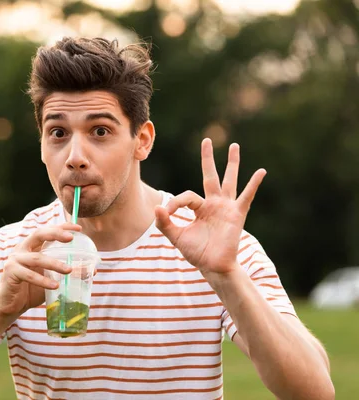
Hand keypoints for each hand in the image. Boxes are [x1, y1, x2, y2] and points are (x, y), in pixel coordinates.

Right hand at [0, 223, 80, 318]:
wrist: (11, 307)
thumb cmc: (32, 291)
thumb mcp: (51, 279)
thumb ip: (66, 272)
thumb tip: (91, 271)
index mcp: (31, 247)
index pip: (47, 231)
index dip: (62, 227)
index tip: (78, 228)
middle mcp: (22, 249)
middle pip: (38, 234)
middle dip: (55, 234)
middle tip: (71, 238)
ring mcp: (14, 260)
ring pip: (37, 258)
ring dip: (54, 263)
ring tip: (69, 270)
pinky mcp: (10, 273)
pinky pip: (29, 275)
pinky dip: (43, 280)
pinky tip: (55, 286)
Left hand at [154, 138, 265, 276]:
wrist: (213, 266)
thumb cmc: (197, 252)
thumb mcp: (176, 237)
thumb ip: (164, 223)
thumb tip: (156, 207)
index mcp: (199, 208)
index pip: (185, 196)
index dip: (173, 204)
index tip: (164, 214)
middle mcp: (213, 204)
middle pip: (210, 176)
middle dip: (207, 159)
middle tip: (206, 140)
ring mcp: (226, 207)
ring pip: (229, 180)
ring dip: (232, 163)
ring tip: (234, 146)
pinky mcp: (237, 214)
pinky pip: (246, 197)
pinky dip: (254, 184)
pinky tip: (260, 172)